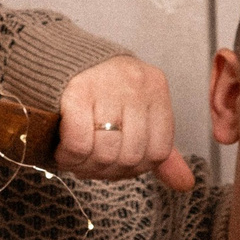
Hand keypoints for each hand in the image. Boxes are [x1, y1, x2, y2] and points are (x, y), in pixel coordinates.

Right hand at [55, 55, 194, 190]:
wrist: (54, 55)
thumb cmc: (98, 90)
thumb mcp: (136, 115)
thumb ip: (158, 150)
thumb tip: (185, 184)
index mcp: (156, 88)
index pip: (158, 152)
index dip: (134, 168)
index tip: (114, 165)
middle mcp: (136, 84)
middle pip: (130, 156)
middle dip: (105, 170)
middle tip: (88, 165)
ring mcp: (108, 85)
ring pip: (105, 153)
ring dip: (84, 166)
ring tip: (74, 159)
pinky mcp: (76, 91)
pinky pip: (79, 144)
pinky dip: (69, 156)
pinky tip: (62, 151)